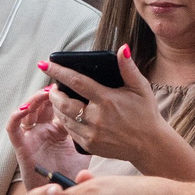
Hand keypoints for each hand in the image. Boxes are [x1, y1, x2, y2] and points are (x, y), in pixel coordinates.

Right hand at [7, 87, 85, 185]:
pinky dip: (15, 118)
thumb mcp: (86, 152)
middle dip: (48, 93)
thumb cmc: (74, 177)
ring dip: (33, 100)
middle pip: (42, 105)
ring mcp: (32, 138)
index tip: (72, 84)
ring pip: (28, 112)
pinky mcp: (22, 147)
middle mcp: (44, 131)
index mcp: (59, 130)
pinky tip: (23, 110)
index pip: (59, 106)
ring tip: (44, 94)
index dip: (63, 94)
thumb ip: (91, 135)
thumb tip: (107, 117)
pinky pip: (13, 130)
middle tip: (57, 84)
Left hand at [44, 46, 174, 167]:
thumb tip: (122, 48)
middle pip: (63, 103)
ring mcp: (91, 134)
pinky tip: (68, 114)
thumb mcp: (141, 88)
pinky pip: (70, 131)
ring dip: (57, 107)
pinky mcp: (90, 145)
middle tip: (53, 86)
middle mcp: (96, 118)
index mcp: (107, 100)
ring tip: (59, 99)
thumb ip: (128, 68)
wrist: (150, 146)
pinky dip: (65, 121)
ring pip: (64, 118)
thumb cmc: (146, 114)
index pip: (76, 82)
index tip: (45, 64)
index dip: (58, 71)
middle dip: (53, 93)